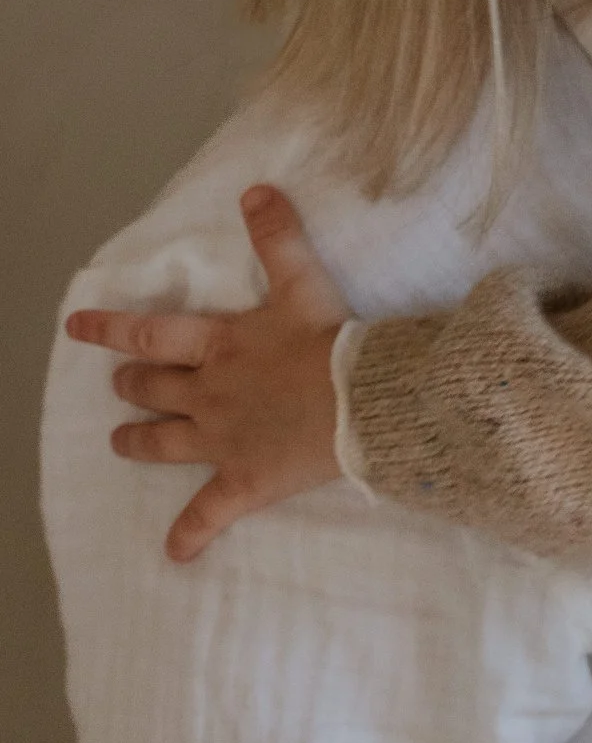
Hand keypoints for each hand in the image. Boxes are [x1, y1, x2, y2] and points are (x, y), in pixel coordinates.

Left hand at [65, 187, 347, 561]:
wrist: (364, 403)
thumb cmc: (334, 344)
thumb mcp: (305, 283)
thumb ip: (278, 237)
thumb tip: (255, 189)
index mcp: (220, 346)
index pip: (152, 333)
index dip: (111, 328)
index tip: (75, 326)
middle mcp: (210, 393)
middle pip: (154, 388)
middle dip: (133, 385)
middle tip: (120, 385)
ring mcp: (222, 440)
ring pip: (165, 443)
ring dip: (139, 441)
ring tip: (120, 442)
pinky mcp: (245, 481)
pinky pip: (209, 513)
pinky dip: (190, 534)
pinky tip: (174, 553)